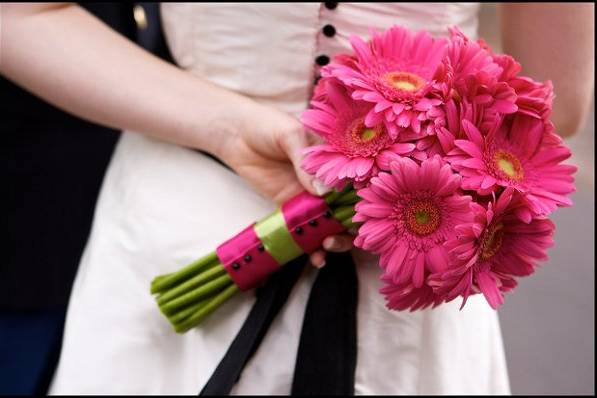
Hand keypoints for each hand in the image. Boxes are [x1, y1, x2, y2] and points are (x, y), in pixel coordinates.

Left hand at [214, 101, 353, 266]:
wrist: (236, 135)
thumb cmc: (267, 125)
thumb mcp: (289, 134)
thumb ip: (306, 161)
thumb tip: (323, 192)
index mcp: (337, 157)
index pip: (360, 179)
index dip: (367, 197)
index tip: (364, 213)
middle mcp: (329, 180)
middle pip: (351, 207)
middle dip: (352, 226)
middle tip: (341, 233)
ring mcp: (312, 197)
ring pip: (332, 224)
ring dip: (336, 239)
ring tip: (327, 246)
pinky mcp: (293, 209)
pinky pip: (308, 231)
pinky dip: (313, 247)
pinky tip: (315, 258)